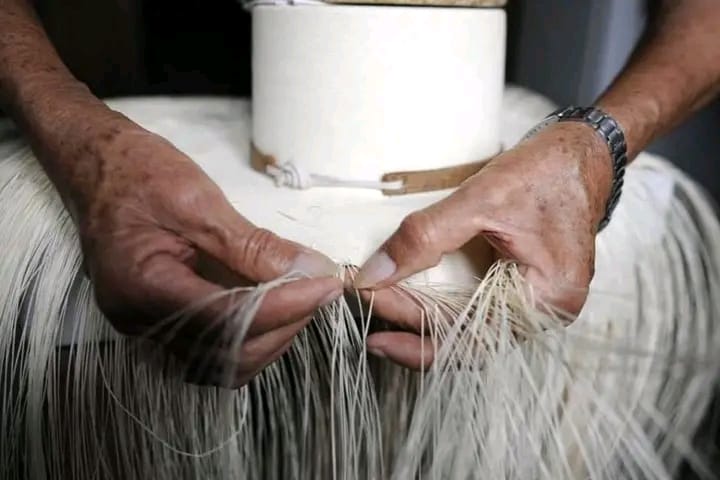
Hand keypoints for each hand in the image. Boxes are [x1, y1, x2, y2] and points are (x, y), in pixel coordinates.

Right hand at [72, 117, 341, 387]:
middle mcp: (140, 319)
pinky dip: (250, 334)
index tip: (326, 285)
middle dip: (284, 325)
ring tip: (299, 295)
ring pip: (223, 362)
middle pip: (229, 354)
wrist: (94, 165)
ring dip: (271, 336)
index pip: (229, 320)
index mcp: (142, 285)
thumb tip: (310, 269)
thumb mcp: (197, 199)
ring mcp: (147, 325)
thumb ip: (253, 244)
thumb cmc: (136, 171)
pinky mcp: (159, 321)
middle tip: (317, 287)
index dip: (286, 307)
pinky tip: (272, 304)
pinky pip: (212, 347)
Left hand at [354, 122, 613, 369]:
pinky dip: (439, 306)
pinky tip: (407, 296)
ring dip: (420, 319)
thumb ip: (425, 237)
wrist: (580, 154)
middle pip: (463, 340)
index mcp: (546, 298)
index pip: (463, 333)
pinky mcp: (522, 292)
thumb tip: (374, 273)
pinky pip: (475, 312)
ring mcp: (534, 305)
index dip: (408, 319)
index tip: (365, 295)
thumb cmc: (544, 171)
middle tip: (361, 304)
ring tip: (377, 305)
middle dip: (408, 325)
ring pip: (466, 330)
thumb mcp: (480, 199)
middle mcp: (544, 314)